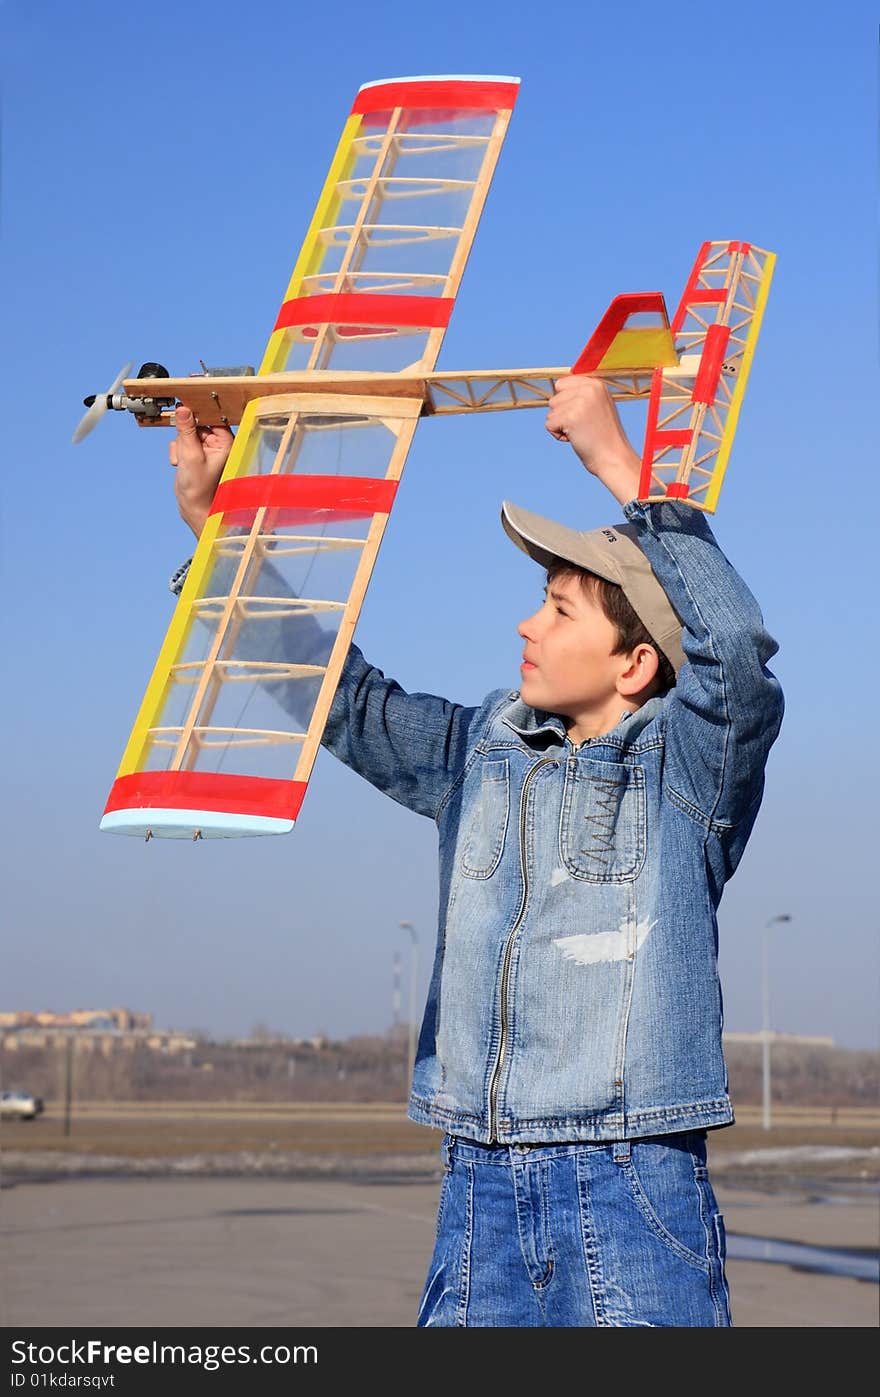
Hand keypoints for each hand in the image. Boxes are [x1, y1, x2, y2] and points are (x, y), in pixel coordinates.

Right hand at [169, 405, 234, 536]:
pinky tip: (180, 465)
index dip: (198, 412)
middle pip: (196, 424)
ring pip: (185, 433)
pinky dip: (178, 453)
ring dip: (180, 446)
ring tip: (184, 462)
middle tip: (185, 450)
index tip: (185, 406)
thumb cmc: (199, 488)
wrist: (193, 508)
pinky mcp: (195, 454)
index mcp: (226, 443)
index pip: (212, 417)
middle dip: (185, 436)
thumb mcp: (190, 455)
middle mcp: (218, 444)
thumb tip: (183, 409)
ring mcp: (206, 449)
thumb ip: (186, 430)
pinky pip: (181, 443)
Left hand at [546, 375, 641, 505]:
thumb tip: (558, 385)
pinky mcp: (570, 417)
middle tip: (583, 427)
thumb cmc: (604, 436)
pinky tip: (575, 439)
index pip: (561, 384)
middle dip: (562, 415)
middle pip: (554, 399)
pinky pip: (549, 424)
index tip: (581, 416)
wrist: (614, 458)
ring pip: (551, 412)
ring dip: (561, 426)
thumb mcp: (599, 405)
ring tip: (581, 432)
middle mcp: (589, 389)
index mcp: (596, 384)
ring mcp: (580, 402)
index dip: (565, 403)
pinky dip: (557, 435)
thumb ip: (581, 394)